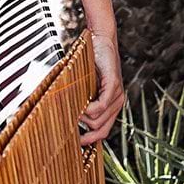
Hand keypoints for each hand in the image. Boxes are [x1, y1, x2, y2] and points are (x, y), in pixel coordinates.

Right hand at [78, 30, 124, 145]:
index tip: (76, 143)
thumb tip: (66, 118)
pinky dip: (89, 109)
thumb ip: (81, 101)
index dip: (90, 141)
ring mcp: (117, 95)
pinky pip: (101, 107)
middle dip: (85, 132)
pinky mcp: (114, 85)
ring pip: (99, 121)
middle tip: (71, 125)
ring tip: (74, 106)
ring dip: (83, 117)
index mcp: (111, 105)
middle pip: (101, 131)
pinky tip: (81, 104)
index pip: (103, 133)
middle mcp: (117, 102)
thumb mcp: (85, 87)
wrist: (100, 40)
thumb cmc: (89, 63)